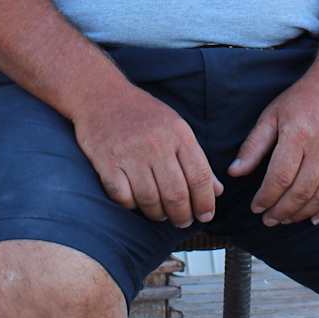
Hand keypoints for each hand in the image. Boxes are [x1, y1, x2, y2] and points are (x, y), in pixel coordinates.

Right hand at [71, 77, 222, 229]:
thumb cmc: (143, 115)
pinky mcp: (106, 162)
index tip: (205, 216)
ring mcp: (130, 153)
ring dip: (158, 214)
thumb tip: (217, 191)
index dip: (205, 202)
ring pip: (150, 200)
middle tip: (182, 221)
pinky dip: (131, 205)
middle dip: (182, 215)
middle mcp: (156, 144)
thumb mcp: (176, 128)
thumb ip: (196, 160)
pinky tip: (135, 202)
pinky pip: (123, 197)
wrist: (101, 95)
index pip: (199, 176)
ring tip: (161, 215)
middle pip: (176, 194)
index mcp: (178, 134)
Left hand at [226, 75, 318, 226]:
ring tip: (286, 219)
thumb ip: (253, 145)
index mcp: (298, 135)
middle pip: (301, 192)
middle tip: (269, 220)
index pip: (280, 178)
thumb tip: (234, 172)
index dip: (266, 198)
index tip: (256, 208)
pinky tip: (314, 218)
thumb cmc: (302, 99)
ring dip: (302, 214)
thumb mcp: (271, 116)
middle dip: (282, 211)